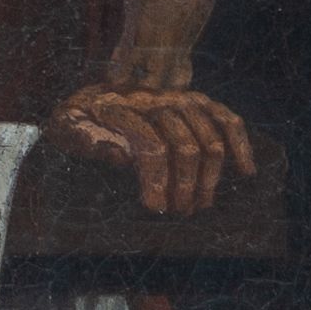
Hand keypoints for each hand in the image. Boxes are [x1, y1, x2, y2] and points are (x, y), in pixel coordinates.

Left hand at [48, 85, 251, 217]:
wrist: (90, 96)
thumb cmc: (74, 122)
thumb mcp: (65, 128)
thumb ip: (84, 138)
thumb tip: (120, 154)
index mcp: (126, 107)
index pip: (152, 147)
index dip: (156, 182)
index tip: (154, 209)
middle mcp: (157, 99)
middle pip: (184, 146)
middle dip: (183, 186)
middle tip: (176, 214)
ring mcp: (180, 98)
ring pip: (207, 138)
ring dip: (206, 178)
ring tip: (196, 207)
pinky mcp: (197, 101)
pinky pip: (226, 119)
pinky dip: (240, 144)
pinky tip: (245, 171)